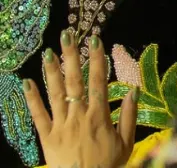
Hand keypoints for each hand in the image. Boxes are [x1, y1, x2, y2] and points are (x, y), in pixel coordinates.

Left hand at [24, 31, 137, 167]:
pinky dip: (32, 98)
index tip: (95, 41)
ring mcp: (61, 125)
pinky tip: (27, 82)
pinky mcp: (46, 136)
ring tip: (49, 52)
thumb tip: (134, 91)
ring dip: (52, 71)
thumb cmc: (109, 166)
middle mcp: (78, 115)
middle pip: (75, 81)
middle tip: (68, 35)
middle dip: (72, 57)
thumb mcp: (126, 143)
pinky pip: (38, 115)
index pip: (98, 82)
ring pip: (55, 94)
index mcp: (99, 116)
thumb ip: (129, 116)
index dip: (97, 60)